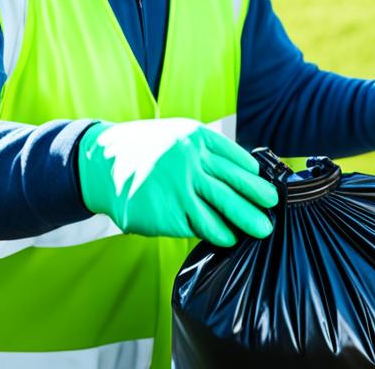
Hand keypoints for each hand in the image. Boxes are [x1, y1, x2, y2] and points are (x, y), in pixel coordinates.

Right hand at [77, 118, 277, 246]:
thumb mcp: (177, 136)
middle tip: (272, 214)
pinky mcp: (167, 213)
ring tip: (258, 231)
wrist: (102, 163)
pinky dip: (218, 234)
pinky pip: (200, 227)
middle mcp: (190, 161)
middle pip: (238, 187)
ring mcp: (178, 188)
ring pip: (223, 211)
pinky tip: (225, 237)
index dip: (257, 179)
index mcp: (196, 138)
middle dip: (260, 202)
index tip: (268, 191)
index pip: (239, 161)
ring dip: (244, 223)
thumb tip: (246, 173)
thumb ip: (206, 152)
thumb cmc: (147, 151)